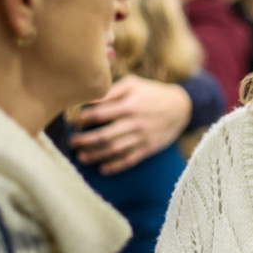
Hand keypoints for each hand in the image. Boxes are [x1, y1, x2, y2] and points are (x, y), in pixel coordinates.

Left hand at [69, 74, 191, 174]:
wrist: (181, 107)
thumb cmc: (151, 93)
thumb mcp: (134, 84)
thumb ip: (111, 89)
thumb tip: (88, 96)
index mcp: (129, 104)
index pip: (99, 113)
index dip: (83, 118)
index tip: (73, 121)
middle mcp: (135, 122)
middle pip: (104, 135)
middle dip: (84, 140)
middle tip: (71, 142)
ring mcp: (142, 137)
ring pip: (114, 149)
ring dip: (95, 155)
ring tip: (81, 157)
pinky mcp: (148, 148)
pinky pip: (129, 160)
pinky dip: (115, 166)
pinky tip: (102, 168)